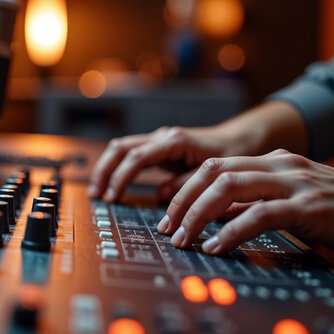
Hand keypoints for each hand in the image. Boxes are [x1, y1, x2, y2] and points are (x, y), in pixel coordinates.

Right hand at [88, 126, 230, 201]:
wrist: (238, 142)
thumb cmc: (228, 156)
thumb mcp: (212, 174)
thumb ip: (186, 185)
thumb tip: (160, 195)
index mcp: (174, 141)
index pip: (137, 156)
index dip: (121, 177)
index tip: (113, 197)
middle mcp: (162, 137)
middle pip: (121, 148)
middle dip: (105, 170)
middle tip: (96, 194)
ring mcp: (158, 141)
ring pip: (122, 149)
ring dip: (107, 168)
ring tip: (98, 191)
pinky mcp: (157, 149)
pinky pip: (130, 155)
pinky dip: (118, 168)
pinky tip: (111, 185)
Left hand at [158, 149, 333, 259]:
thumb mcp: (294, 197)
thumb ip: (259, 200)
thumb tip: (220, 216)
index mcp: (274, 162)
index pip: (216, 166)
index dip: (186, 189)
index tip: (171, 214)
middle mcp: (279, 166)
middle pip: (214, 172)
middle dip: (183, 199)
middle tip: (168, 227)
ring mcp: (294, 183)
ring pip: (229, 187)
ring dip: (199, 214)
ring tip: (184, 238)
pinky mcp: (309, 205)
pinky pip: (259, 214)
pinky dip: (231, 230)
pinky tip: (216, 246)